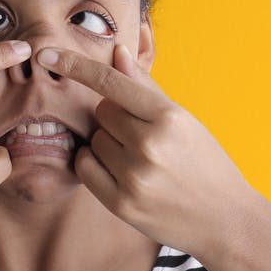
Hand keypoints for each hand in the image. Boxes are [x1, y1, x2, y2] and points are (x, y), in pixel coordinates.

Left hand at [37, 44, 260, 258]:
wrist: (224, 219)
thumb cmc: (205, 163)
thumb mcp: (184, 120)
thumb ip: (145, 86)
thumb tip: (117, 51)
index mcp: (169, 117)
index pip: (111, 83)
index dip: (75, 65)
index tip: (46, 54)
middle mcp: (149, 145)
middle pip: (101, 112)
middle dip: (116, 118)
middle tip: (143, 137)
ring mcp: (134, 176)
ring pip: (94, 139)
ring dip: (108, 144)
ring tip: (141, 160)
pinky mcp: (121, 203)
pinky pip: (85, 167)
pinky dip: (95, 164)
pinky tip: (122, 172)